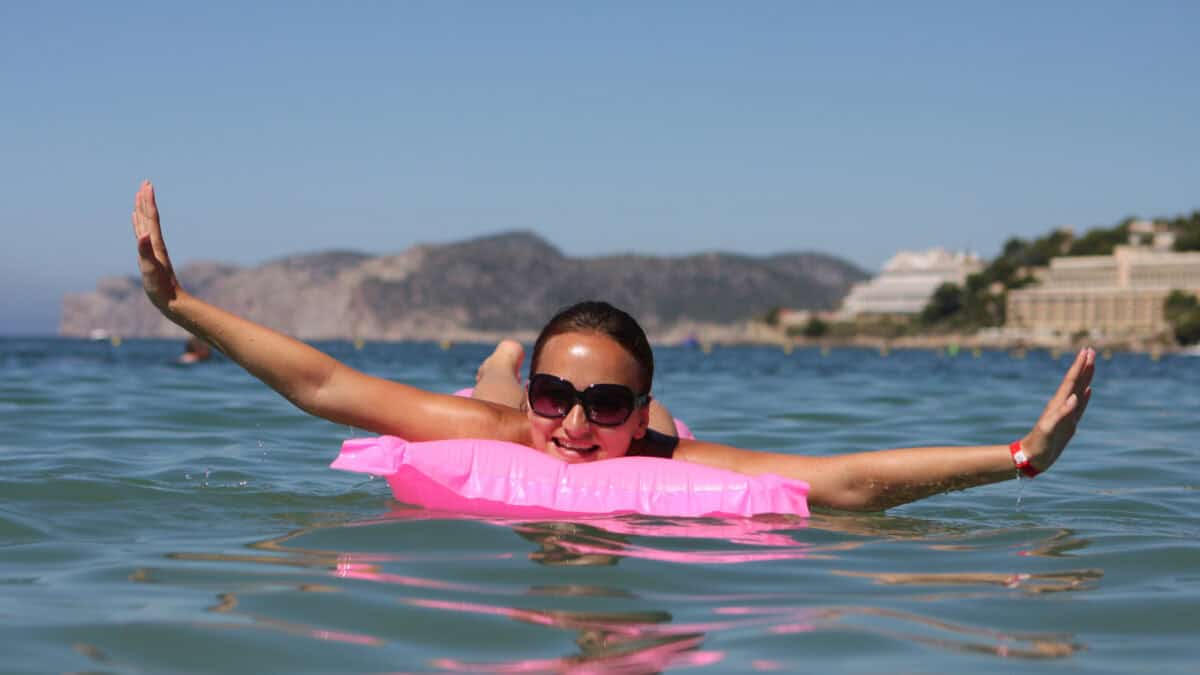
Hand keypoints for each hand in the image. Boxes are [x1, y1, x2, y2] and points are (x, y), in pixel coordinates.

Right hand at [131, 181, 180, 311]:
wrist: (172, 301)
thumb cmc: (161, 288)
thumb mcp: (151, 269)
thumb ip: (145, 251)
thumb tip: (143, 235)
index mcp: (155, 244)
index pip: (151, 218)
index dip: (148, 201)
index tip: (147, 184)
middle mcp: (154, 244)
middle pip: (149, 217)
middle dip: (146, 200)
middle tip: (145, 183)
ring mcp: (153, 250)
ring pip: (146, 225)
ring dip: (143, 210)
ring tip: (140, 197)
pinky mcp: (150, 258)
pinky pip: (143, 237)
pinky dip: (139, 227)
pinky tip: (139, 225)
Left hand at [1020, 347, 1095, 472]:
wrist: (1032, 457)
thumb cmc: (1039, 443)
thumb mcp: (1049, 429)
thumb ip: (1062, 413)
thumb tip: (1075, 397)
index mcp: (1058, 404)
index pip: (1071, 381)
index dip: (1079, 366)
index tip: (1087, 351)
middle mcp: (1062, 405)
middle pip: (1075, 381)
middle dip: (1083, 366)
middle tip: (1091, 350)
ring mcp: (1066, 413)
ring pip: (1078, 390)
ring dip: (1085, 377)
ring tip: (1091, 364)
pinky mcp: (1068, 422)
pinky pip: (1079, 406)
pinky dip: (1084, 396)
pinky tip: (1088, 390)